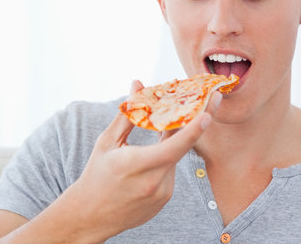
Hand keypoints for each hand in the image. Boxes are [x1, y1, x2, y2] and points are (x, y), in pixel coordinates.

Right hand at [63, 80, 221, 240]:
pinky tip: (144, 165)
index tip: (208, 112)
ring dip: (168, 146)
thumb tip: (138, 85)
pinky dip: (163, 161)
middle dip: (194, 124)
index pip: (173, 146)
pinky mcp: (164, 200)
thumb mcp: (107, 142)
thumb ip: (128, 113)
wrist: (91, 215)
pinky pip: (169, 173)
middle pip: (180, 148)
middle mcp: (155, 182)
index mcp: (138, 165)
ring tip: (146, 146)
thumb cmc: (96, 175)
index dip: (193, 129)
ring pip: (174, 159)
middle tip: (210, 101)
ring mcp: (162, 194)